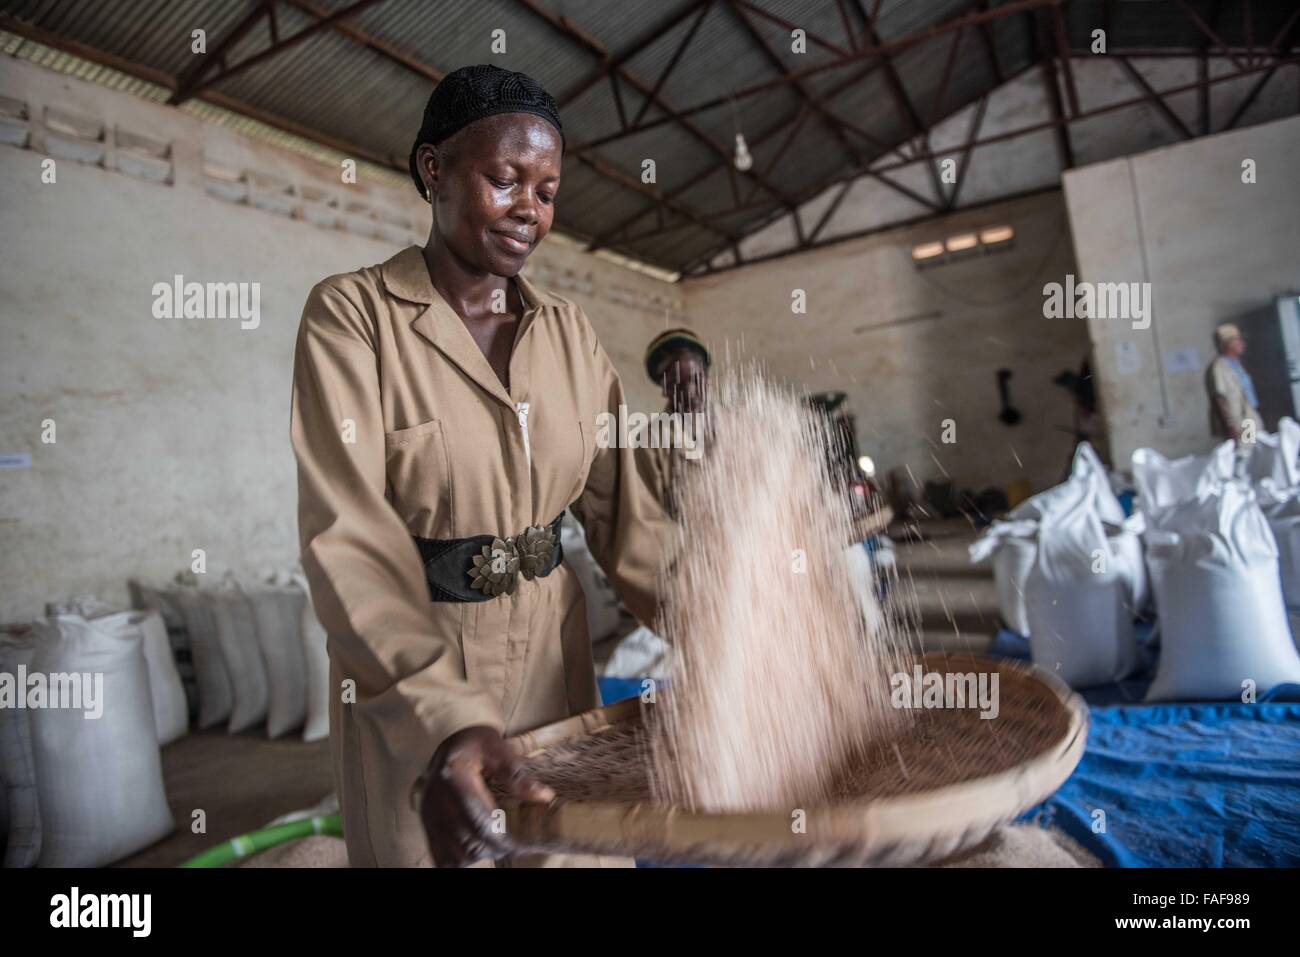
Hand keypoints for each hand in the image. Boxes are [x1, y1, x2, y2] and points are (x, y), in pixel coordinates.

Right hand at [416, 725, 554, 867]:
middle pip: (470, 841)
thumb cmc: (474, 743)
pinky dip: (461, 858)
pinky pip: (442, 857)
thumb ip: (517, 773)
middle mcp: (435, 800)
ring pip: (456, 855)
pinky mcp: (427, 824)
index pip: (480, 820)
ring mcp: (428, 815)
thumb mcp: (497, 747)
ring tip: (498, 842)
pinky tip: (478, 847)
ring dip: (480, 853)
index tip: (526, 841)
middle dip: (498, 847)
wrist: (447, 743)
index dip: (505, 837)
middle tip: (518, 843)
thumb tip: (543, 796)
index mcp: (453, 778)